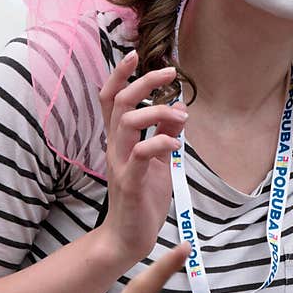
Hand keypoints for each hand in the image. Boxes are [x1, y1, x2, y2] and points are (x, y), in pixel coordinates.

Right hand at [97, 50, 187, 263]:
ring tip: (181, 117)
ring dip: (157, 112)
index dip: (119, 75)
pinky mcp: (130, 183)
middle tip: (170, 73)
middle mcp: (115, 147)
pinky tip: (176, 144)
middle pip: (119, 103)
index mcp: (120, 139)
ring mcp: (120, 164)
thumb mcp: (158, 162)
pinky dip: (159, 143)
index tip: (134, 54)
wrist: (129, 237)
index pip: (111, 99)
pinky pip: (140, 155)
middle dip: (143, 83)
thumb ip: (164, 135)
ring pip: (127, 123)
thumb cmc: (143, 198)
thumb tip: (176, 111)